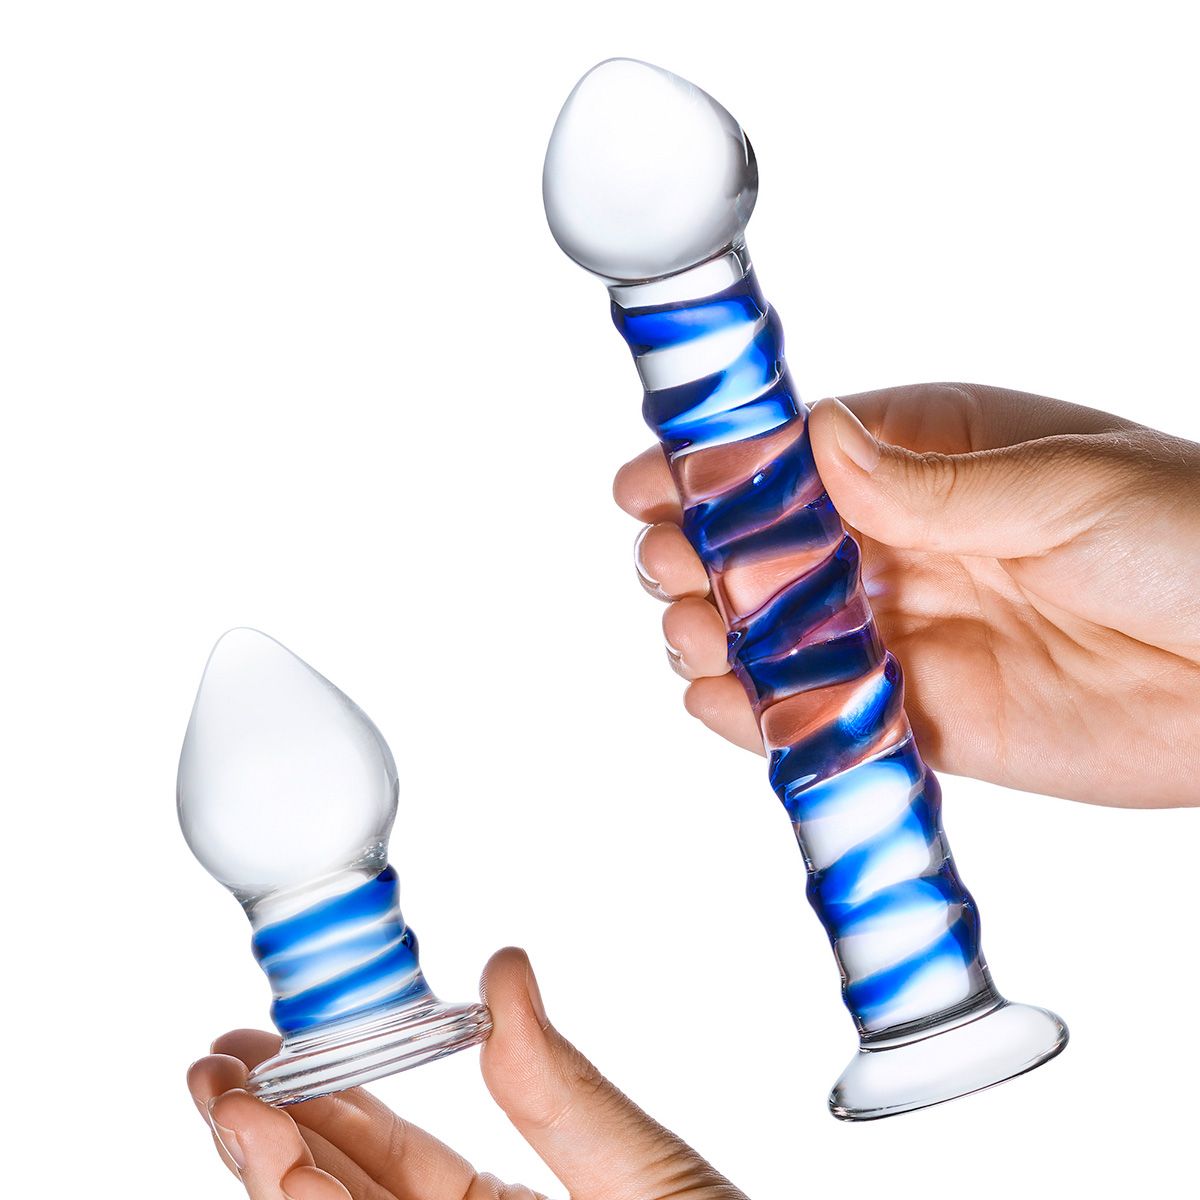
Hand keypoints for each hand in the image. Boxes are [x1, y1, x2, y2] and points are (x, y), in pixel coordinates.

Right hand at [187, 948, 744, 1199]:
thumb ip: (563, 1090)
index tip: (272, 1039)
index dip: (331, 1094)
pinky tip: (281, 1178)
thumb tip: (502, 970)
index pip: (397, 1154)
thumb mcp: (647, 1175)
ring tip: (227, 1104)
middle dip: (272, 1128)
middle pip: (347, 1196)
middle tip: (217, 1063)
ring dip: (273, 1175)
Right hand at [615, 383, 1199, 807]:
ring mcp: (905, 631)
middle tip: (672, 568)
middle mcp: (903, 542)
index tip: (646, 484)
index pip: (794, 455)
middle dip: (701, 555)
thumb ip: (934, 483)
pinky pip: (823, 716)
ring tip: (698, 637)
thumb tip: (816, 441)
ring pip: (777, 634)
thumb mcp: (1070, 491)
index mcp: (932, 458)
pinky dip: (766, 716)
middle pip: (765, 546)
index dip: (713, 467)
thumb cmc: (1199, 540)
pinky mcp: (922, 718)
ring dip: (718, 635)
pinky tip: (725, 703)